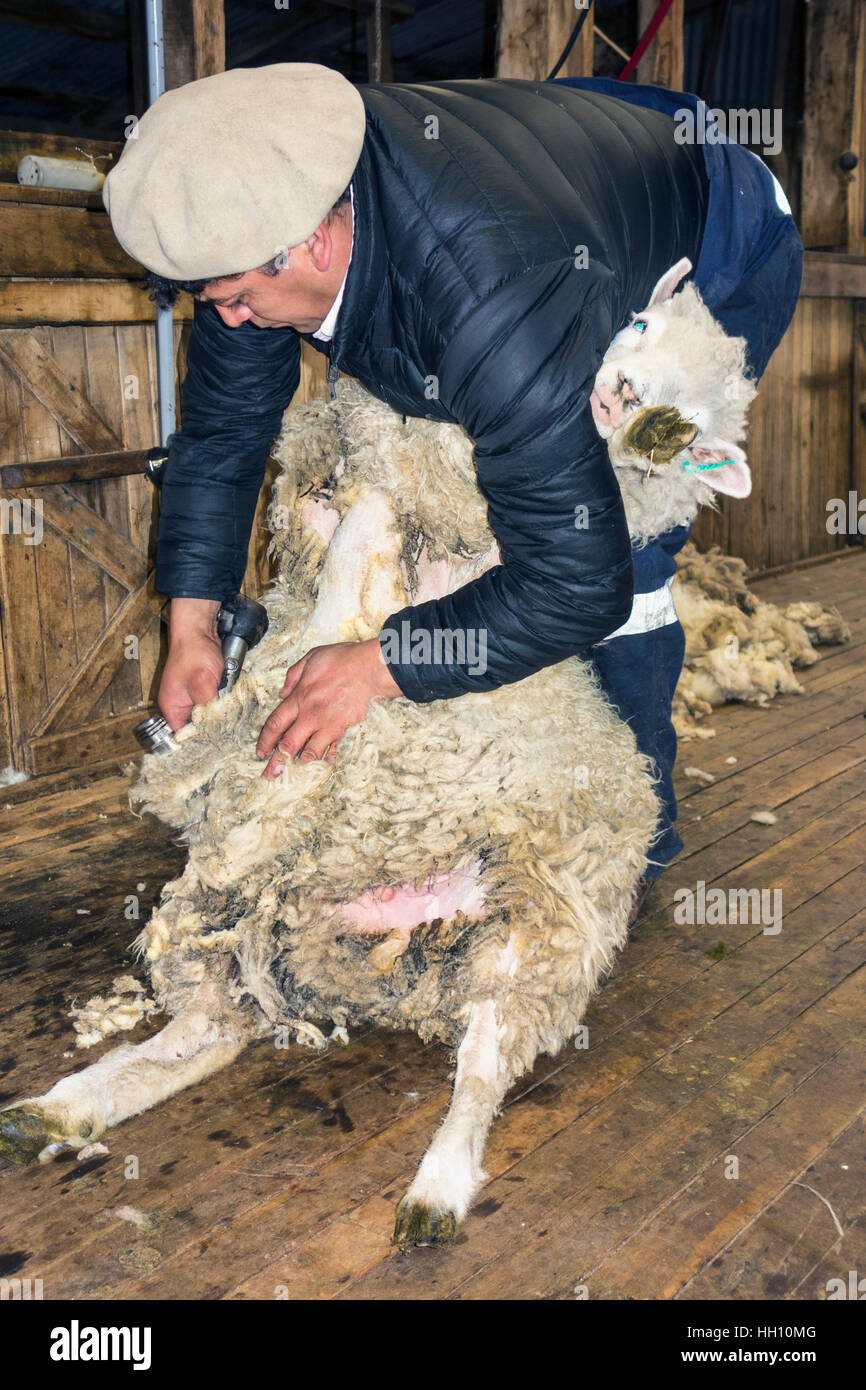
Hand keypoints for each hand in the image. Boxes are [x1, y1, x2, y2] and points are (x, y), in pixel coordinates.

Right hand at [158, 598, 223, 730]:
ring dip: (225, 703)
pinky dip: (227, 692)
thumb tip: (219, 727)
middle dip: (218, 717)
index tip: (222, 737)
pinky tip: (235, 683)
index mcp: (172, 709)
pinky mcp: (204, 686)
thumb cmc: (194, 653)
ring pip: (212, 710)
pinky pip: (217, 697)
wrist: (199, 628)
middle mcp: (180, 705)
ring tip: (233, 694)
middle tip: (233, 713)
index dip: (204, 737)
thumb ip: (209, 709)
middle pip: (201, 724)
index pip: (186, 735)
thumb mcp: (203, 684)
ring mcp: (192, 695)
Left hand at [257, 638, 400, 776]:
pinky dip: (327, 758)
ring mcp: (329, 725)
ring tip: (292, 775)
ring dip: (300, 765)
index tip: (261, 751)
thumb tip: (283, 692)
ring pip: (310, 752)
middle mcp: (311, 715)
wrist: (371, 668)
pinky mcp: (345, 729)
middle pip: (288, 745)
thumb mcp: (312, 657)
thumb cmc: (344, 660)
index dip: (265, 740)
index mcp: (300, 697)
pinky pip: (333, 749)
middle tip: (270, 774)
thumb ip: (294, 675)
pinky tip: (324, 764)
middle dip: (276, 762)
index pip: (275, 724)